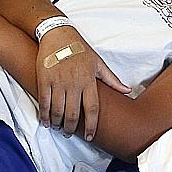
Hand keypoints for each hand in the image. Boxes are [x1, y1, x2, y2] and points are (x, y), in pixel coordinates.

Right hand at [36, 27, 128, 141]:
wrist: (58, 34)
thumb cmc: (79, 49)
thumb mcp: (98, 62)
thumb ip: (112, 79)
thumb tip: (127, 90)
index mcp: (89, 81)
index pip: (92, 109)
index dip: (91, 126)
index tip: (90, 136)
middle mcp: (73, 83)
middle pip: (72, 114)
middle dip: (70, 128)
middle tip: (69, 133)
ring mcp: (58, 82)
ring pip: (57, 111)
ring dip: (57, 124)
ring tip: (58, 128)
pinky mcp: (44, 80)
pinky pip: (44, 102)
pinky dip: (44, 115)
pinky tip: (45, 121)